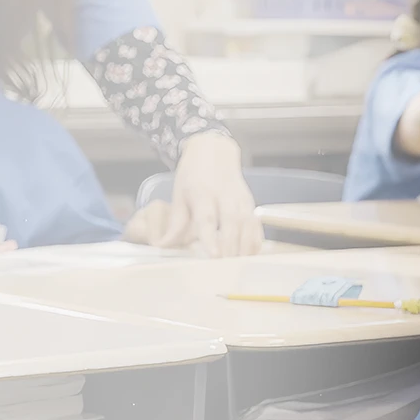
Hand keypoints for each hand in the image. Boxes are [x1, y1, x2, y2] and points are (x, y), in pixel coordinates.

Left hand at [129, 132, 262, 256]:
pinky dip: (255, 241)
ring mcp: (240, 198)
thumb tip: (163, 246)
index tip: (214, 255)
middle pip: (232, 223)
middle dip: (230, 247)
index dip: (211, 237)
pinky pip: (256, 225)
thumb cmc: (193, 175)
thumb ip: (175, 223)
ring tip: (238, 266)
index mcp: (202, 192)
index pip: (208, 217)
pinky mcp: (250, 203)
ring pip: (248, 225)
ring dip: (244, 247)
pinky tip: (250, 255)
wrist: (213, 150)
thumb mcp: (179, 195)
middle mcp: (224, 195)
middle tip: (226, 268)